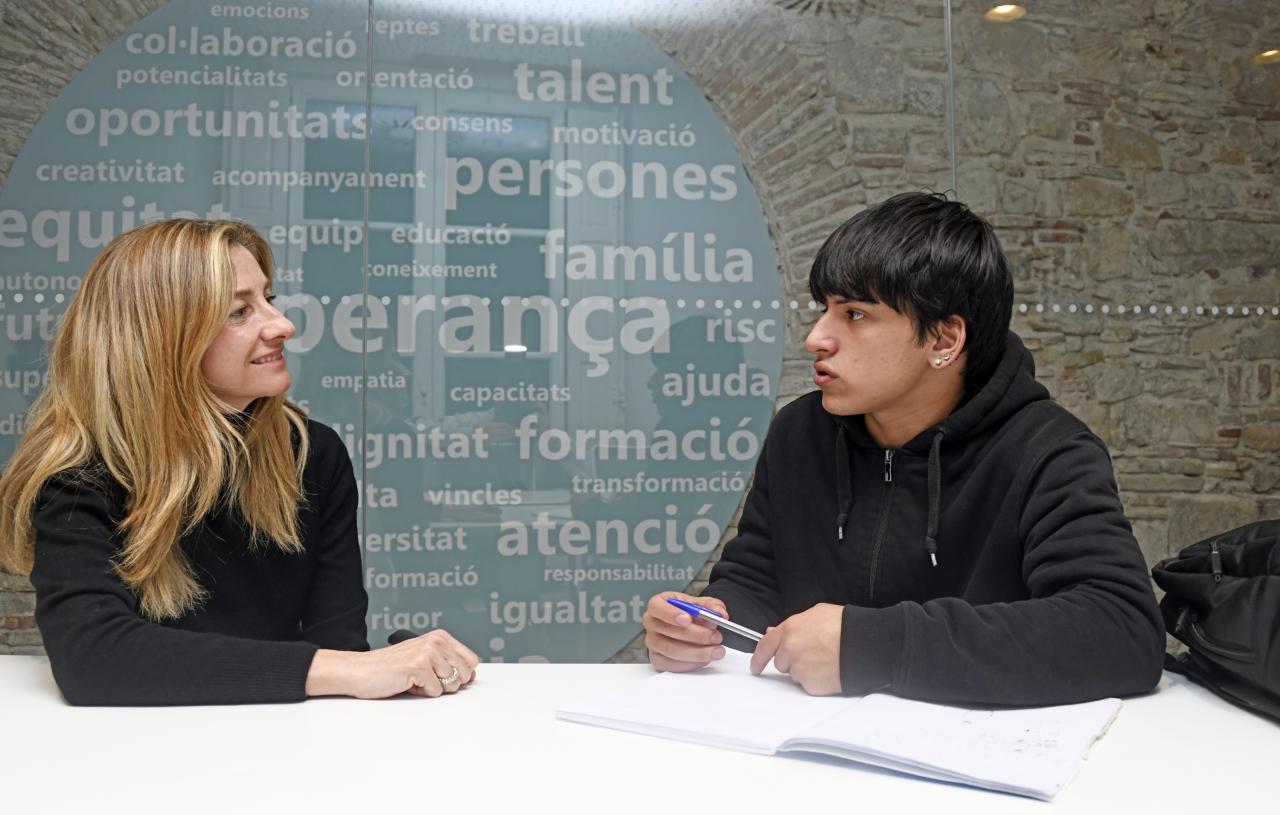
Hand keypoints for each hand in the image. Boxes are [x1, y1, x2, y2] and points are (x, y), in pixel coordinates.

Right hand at [306, 629, 480, 698]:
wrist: (360, 670)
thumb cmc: (390, 667)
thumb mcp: (424, 658)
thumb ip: (447, 663)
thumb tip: (471, 675)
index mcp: (440, 637)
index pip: (472, 660)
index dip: (461, 674)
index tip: (444, 676)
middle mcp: (436, 641)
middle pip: (465, 674)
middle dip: (448, 684)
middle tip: (426, 679)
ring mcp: (428, 653)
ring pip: (451, 684)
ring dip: (433, 688)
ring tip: (415, 680)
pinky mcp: (419, 666)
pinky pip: (436, 691)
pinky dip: (422, 693)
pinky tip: (407, 683)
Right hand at [642, 591, 727, 671]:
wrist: (688, 626)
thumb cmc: (690, 613)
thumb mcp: (703, 604)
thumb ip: (713, 606)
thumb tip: (720, 614)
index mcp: (658, 604)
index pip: (657, 607)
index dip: (670, 613)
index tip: (688, 619)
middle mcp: (651, 623)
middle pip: (667, 631)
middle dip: (695, 635)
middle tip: (715, 637)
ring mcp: (652, 642)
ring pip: (671, 650)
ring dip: (696, 652)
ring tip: (716, 651)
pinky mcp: (657, 659)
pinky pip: (671, 665)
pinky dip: (690, 664)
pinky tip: (704, 659)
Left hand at [750, 603, 842, 695]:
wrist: (864, 643)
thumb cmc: (844, 625)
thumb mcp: (815, 614)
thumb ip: (792, 625)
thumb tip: (772, 632)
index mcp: (789, 630)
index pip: (764, 646)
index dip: (758, 659)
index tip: (755, 667)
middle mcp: (790, 650)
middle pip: (781, 663)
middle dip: (791, 660)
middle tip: (812, 653)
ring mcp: (800, 669)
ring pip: (795, 675)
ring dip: (805, 670)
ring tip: (825, 659)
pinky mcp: (811, 685)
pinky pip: (808, 685)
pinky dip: (816, 680)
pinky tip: (829, 669)